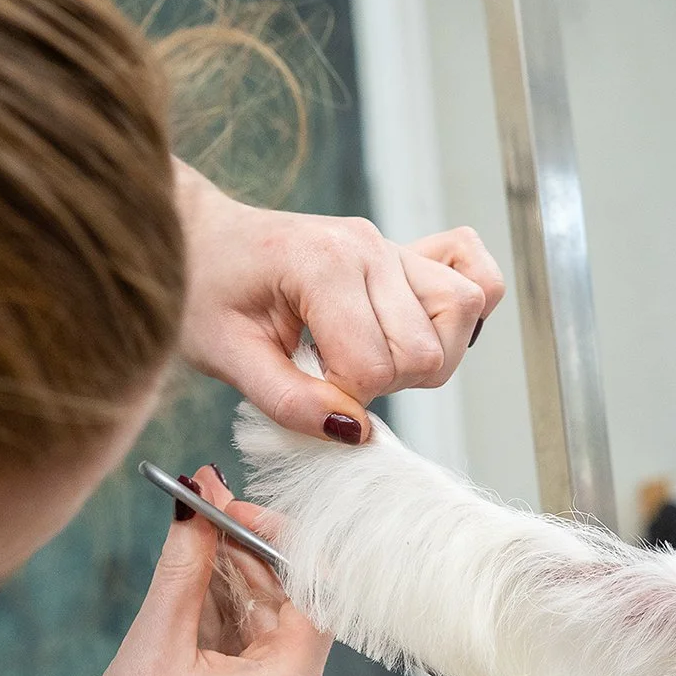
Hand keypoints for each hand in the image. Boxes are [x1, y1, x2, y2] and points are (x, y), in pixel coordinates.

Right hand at [52, 465, 332, 675]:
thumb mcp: (153, 646)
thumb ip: (184, 568)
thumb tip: (199, 500)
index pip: (315, 586)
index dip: (276, 535)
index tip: (228, 503)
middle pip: (292, 608)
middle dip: (246, 556)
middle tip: (200, 504)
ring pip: (270, 636)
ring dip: (233, 590)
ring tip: (188, 543)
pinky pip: (255, 668)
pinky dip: (227, 632)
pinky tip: (191, 598)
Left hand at [174, 160, 507, 441]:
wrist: (200, 241)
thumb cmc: (206, 292)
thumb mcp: (227, 357)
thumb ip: (289, 401)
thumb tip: (354, 433)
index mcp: (322, 265)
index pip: (373, 366)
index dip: (342, 398)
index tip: (307, 388)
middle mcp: (370, 247)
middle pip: (426, 349)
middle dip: (385, 384)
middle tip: (334, 375)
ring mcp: (393, 246)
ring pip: (461, 313)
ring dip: (427, 355)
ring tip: (373, 358)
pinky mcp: (406, 253)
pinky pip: (475, 276)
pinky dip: (463, 310)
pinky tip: (420, 327)